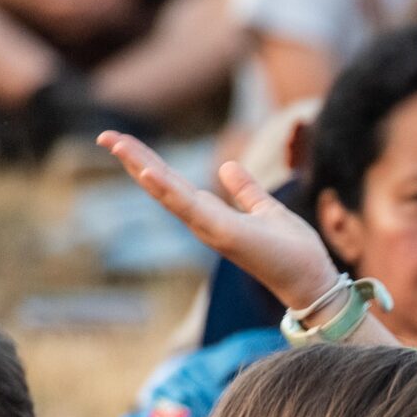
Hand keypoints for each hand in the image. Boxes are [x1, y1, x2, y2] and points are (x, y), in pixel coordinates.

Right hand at [98, 133, 342, 314]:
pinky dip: (168, 191)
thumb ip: (247, 191)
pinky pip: (191, 208)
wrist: (313, 281)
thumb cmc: (293, 251)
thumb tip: (228, 166)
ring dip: (141, 168)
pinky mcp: (225, 234)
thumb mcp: (267, 210)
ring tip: (116, 143)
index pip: (173, 182)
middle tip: (104, 135)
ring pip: (169, 193)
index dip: (147, 161)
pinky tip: (147, 173)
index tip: (122, 141)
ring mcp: (211, 229)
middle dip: (133, 160)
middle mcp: (205, 223)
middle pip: (162, 185)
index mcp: (213, 215)